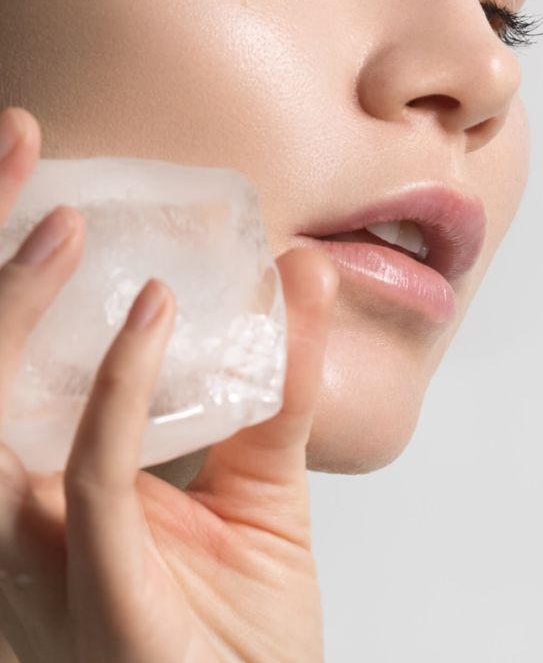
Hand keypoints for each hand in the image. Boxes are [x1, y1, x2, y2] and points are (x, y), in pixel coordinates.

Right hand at [0, 106, 338, 662]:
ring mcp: (46, 554)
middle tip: (17, 142)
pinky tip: (154, 315)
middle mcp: (25, 514)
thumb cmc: (244, 628)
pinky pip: (91, 468)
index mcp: (50, 483)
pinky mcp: (96, 588)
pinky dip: (117, 385)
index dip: (8, 264)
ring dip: (14, 302)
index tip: (37, 167)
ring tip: (59, 220)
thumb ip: (277, 382)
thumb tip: (300, 270)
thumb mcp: (261, 482)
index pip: (7, 353)